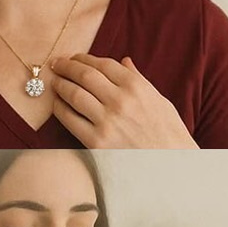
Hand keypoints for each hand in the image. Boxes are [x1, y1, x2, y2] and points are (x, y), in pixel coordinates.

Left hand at [51, 54, 198, 147]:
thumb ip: (139, 80)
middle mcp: (121, 101)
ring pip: (73, 94)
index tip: (75, 57)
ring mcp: (107, 122)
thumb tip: (124, 61)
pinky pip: (70, 120)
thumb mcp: (161, 102)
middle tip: (57, 64)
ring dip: (60, 85)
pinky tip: (58, 105)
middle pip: (84, 75)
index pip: (103, 64)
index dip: (84, 58)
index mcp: (137, 88)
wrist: (172, 169)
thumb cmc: (169, 135)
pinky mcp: (97, 143)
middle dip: (67, 66)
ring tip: (55, 82)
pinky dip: (60, 109)